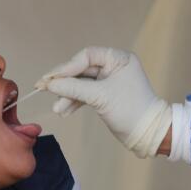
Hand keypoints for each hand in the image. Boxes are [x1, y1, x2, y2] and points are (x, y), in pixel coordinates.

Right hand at [40, 47, 171, 157]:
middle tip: (42, 89)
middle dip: (64, 82)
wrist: (148, 133)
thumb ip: (74, 88)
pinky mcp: (105, 95)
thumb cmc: (131, 110)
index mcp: (119, 59)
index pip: (87, 56)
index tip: (51, 78)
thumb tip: (49, 84)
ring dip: (67, 95)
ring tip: (57, 109)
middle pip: (81, 69)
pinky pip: (86, 94)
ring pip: (82, 84)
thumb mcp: (100, 97)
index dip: (67, 66)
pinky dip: (75, 102)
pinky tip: (64, 111)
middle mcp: (114, 66)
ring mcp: (109, 81)